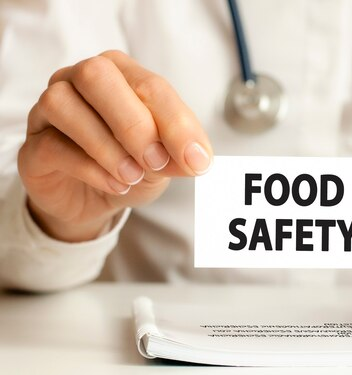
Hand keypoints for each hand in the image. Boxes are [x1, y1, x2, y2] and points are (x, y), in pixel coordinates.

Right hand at [18, 50, 212, 241]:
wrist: (94, 201)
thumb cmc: (132, 167)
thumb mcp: (165, 162)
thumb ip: (179, 154)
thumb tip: (197, 159)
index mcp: (122, 74)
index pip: (150, 85)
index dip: (177, 123)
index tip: (197, 160)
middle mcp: (79, 80)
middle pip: (97, 75)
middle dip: (134, 123)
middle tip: (157, 162)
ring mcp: (49, 108)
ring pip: (64, 104)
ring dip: (108, 146)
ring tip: (133, 176)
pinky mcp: (33, 145)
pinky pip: (52, 145)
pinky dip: (90, 168)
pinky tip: (115, 184)